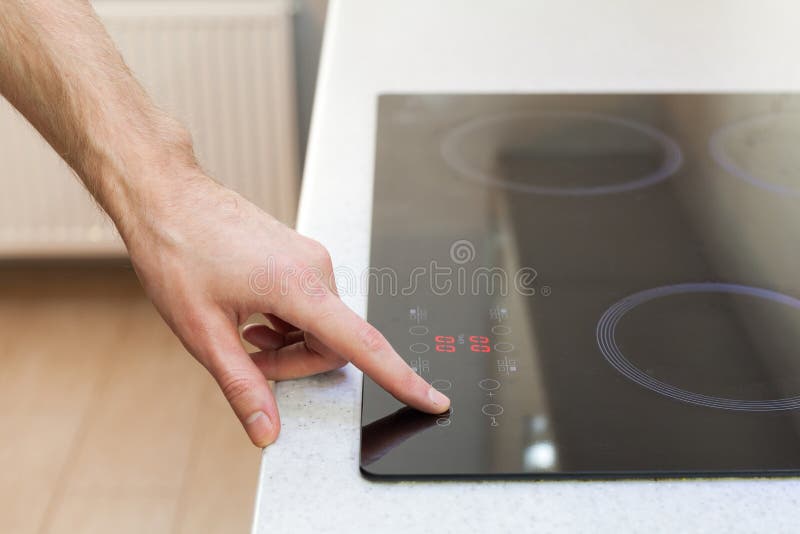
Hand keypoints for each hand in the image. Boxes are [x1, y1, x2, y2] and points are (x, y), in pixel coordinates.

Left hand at [122, 170, 450, 446]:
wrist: (167, 196)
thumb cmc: (178, 251)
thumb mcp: (203, 331)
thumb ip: (242, 386)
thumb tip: (266, 430)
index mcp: (297, 286)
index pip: (363, 344)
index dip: (402, 379)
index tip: (433, 400)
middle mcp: (315, 268)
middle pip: (334, 343)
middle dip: (296, 364)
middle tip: (248, 359)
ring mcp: (310, 258)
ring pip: (321, 326)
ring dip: (288, 342)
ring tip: (244, 331)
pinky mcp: (301, 255)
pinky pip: (311, 304)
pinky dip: (287, 321)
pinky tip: (251, 314)